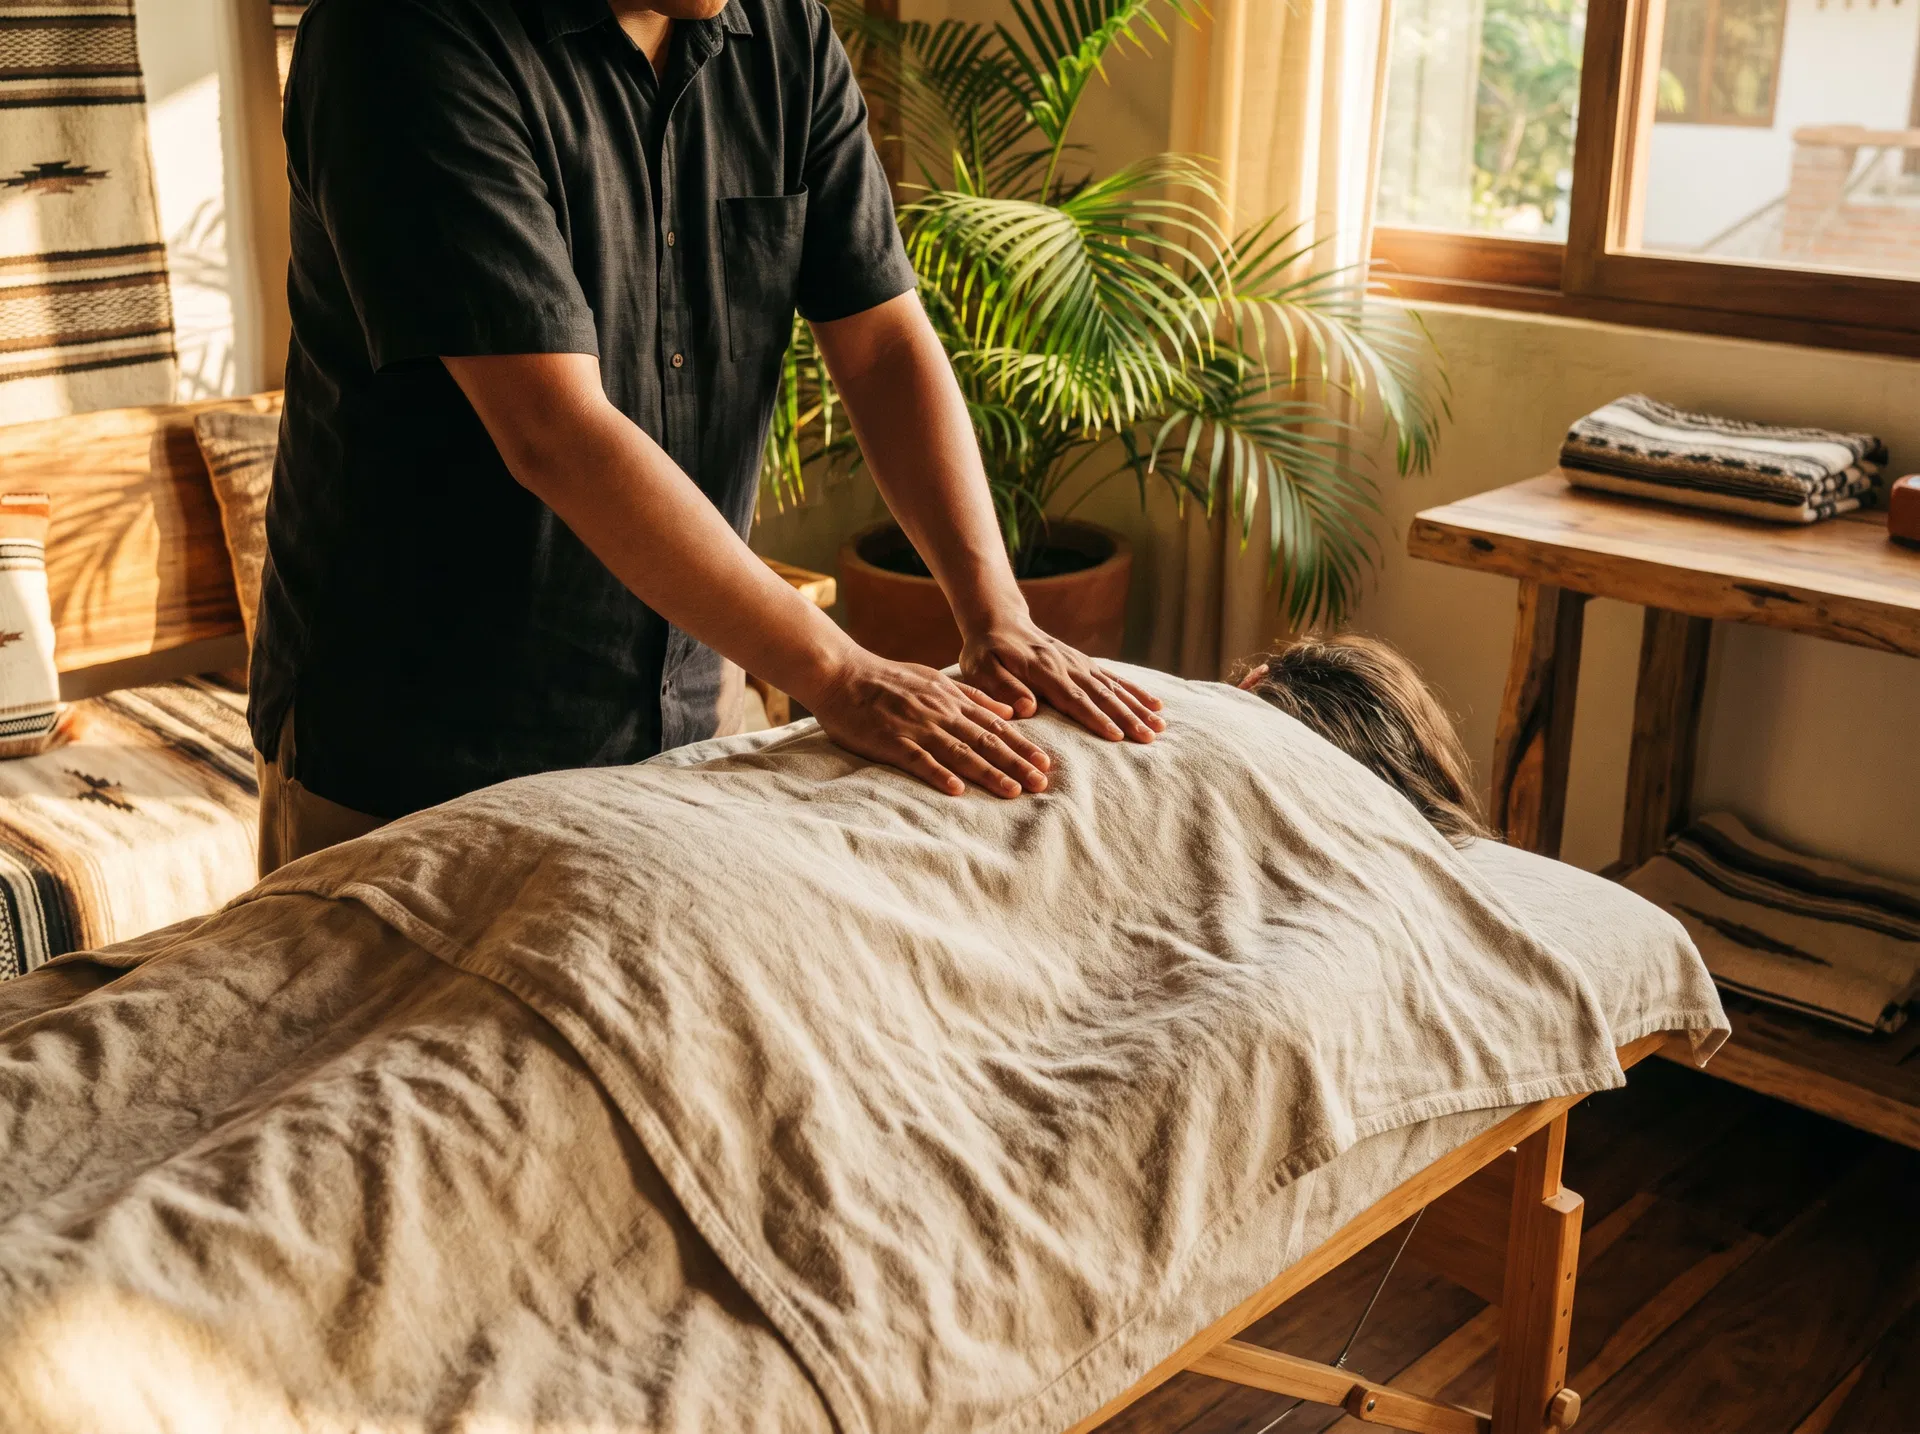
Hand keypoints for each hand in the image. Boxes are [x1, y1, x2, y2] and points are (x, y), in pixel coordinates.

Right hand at [806, 649, 1053, 797]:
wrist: (841, 673)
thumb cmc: (887, 679)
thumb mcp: (935, 680)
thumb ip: (972, 696)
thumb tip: (1008, 709)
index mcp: (951, 700)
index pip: (995, 725)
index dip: (1022, 745)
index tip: (1046, 763)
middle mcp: (940, 713)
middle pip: (985, 741)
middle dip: (1016, 763)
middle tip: (1042, 783)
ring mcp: (916, 726)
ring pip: (960, 752)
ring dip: (989, 772)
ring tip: (1013, 791)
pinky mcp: (891, 740)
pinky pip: (918, 760)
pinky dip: (938, 774)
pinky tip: (957, 790)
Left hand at [959, 617, 1164, 742]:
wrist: (998, 621)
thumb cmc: (986, 651)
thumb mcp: (980, 668)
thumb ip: (1002, 688)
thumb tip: (1027, 709)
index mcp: (1042, 669)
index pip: (1073, 697)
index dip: (1095, 717)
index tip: (1116, 736)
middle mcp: (1067, 664)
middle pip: (1101, 694)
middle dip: (1127, 716)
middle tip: (1149, 737)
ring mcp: (1079, 662)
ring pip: (1113, 686)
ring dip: (1137, 706)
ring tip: (1159, 725)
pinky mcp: (1084, 663)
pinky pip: (1114, 678)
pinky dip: (1135, 691)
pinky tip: (1154, 704)